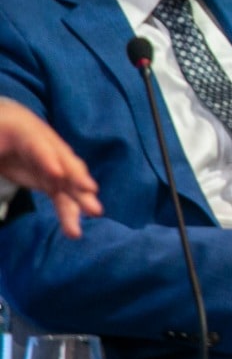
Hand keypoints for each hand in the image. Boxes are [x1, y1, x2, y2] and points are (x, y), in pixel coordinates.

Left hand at [0, 99, 100, 237]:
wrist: (2, 128)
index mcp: (22, 129)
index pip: (37, 144)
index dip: (47, 158)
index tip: (57, 174)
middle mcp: (44, 144)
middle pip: (63, 160)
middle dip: (76, 175)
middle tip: (90, 190)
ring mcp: (50, 162)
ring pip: (67, 180)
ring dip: (80, 198)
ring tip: (94, 212)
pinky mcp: (49, 179)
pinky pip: (62, 195)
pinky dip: (69, 211)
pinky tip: (73, 230)